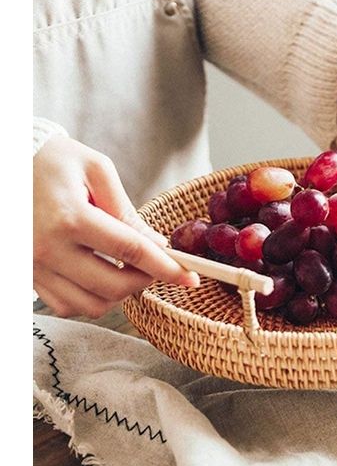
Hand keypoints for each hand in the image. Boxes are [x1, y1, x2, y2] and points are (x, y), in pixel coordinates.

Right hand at [33, 136, 198, 317]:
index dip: (166, 267)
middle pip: (113, 286)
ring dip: (120, 294)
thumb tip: (156, 245)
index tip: (190, 277)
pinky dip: (92, 299)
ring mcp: (35, 266)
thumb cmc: (54, 160)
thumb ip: (126, 209)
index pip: (130, 251)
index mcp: (70, 217)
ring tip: (129, 270)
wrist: (8, 165)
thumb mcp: (96, 169)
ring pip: (91, 304)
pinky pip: (67, 305)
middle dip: (146, 281)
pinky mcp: (28, 276)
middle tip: (158, 266)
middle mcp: (49, 248)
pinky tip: (100, 276)